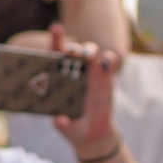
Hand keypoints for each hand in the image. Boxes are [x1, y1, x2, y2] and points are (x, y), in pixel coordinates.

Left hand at [48, 25, 122, 156]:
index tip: (56, 29)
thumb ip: (62, 124)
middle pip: (73, 50)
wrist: (92, 133)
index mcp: (59, 77)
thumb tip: (59, 121)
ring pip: (90, 51)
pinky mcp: (106, 76)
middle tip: (71, 51)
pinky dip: (108, 60)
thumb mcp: (67, 128)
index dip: (55, 40)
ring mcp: (91, 71)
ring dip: (89, 50)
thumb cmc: (74, 127)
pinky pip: (108, 62)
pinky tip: (106, 65)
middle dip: (72, 47)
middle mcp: (74, 70)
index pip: (54, 53)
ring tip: (88, 56)